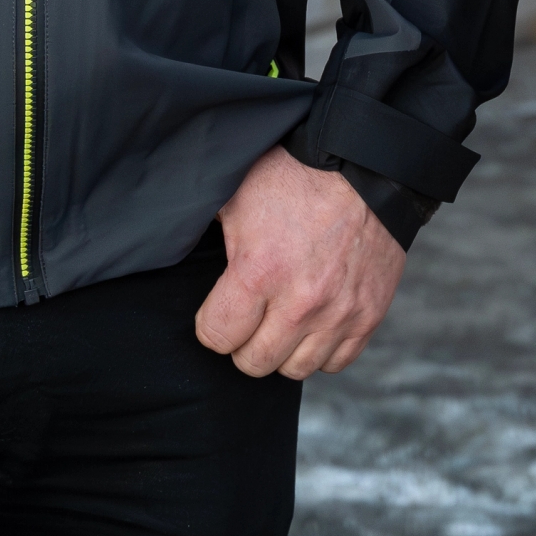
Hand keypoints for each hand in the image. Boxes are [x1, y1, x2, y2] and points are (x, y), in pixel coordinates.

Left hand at [193, 145, 405, 378]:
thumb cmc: (295, 176)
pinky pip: (336, 362)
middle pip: (254, 363)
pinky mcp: (369, 315)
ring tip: (283, 317)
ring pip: (295, 370)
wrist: (365, 165)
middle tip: (251, 314)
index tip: (220, 308)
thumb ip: (205, 234)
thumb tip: (166, 246)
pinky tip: (314, 320)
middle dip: (244, 342)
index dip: (211, 324)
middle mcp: (301, 302)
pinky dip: (322, 348)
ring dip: (284, 348)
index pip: (216, 337)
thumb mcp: (237, 194)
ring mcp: (339, 312)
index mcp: (260, 271)